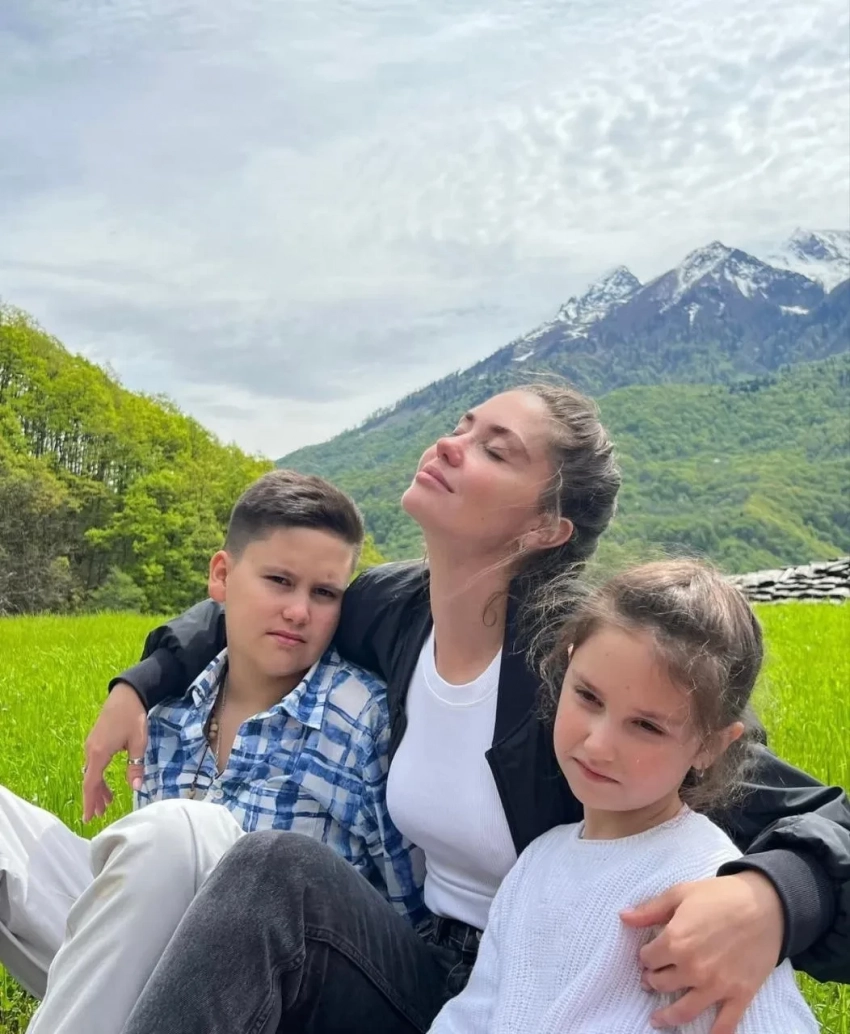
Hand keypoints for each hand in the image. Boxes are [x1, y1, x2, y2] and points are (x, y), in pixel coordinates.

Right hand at [82, 682, 147, 821]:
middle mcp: (91, 750)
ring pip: (91, 772)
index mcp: (99, 753)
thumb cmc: (133, 717)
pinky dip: (98, 776)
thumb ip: (135, 765)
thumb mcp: (138, 743)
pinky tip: (106, 783)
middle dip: (94, 798)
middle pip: (89, 780)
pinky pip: (93, 764)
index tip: (88, 817)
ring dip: (98, 787)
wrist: (127, 694)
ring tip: (107, 802)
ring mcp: (91, 745)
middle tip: (100, 815)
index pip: (91, 783)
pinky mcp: (95, 741)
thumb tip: (136, 787)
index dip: (90, 801)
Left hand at [620, 871, 783, 1032]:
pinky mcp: (739, 995)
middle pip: (662, 984)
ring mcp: (716, 985)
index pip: (648, 959)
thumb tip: (623, 918)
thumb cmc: (720, 895)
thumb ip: (650, 910)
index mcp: (675, 941)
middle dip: (653, 981)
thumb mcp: (680, 894)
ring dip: (668, 1017)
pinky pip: (724, 1025)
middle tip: (652, 980)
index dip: (646, 956)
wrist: (765, 904)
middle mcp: (693, 968)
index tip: (649, 955)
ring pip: (684, 1011)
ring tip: (657, 1019)